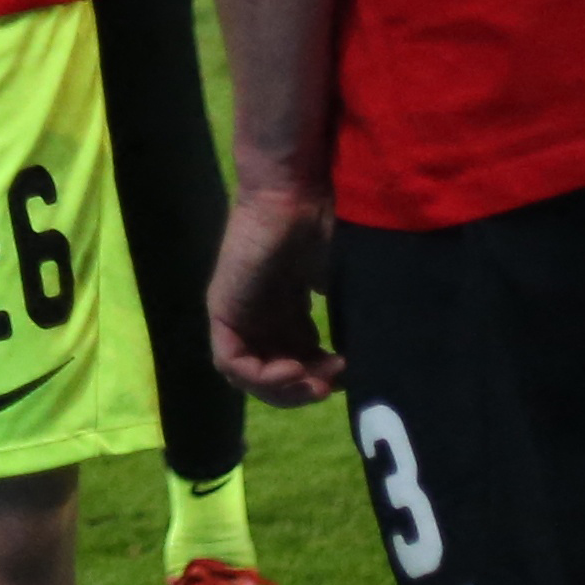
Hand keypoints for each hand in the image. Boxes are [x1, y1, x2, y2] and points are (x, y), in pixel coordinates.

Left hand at [205, 183, 344, 403]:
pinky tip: (292, 369)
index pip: (294, 363)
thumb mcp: (340, 287)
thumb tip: (363, 362)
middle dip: (303, 390)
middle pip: (270, 376)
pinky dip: (260, 378)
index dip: (318, 379)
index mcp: (286, 313)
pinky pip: (230, 362)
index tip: (347, 375)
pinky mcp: (221, 308)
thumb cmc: (326, 228)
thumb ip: (344, 324)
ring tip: (314, 381)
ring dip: (285, 390)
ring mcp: (238, 313)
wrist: (298, 193)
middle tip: (332, 386)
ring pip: (248, 376)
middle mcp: (259, 317)